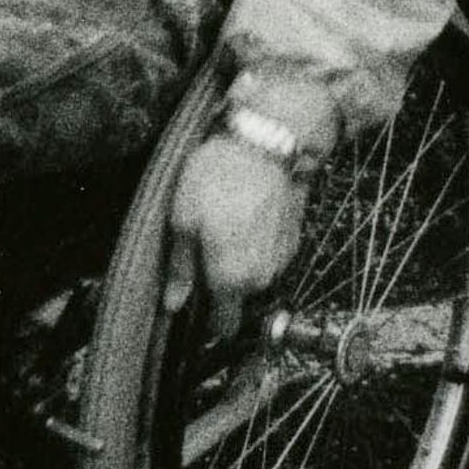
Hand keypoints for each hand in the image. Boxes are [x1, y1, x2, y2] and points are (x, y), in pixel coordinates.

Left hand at [156, 132, 309, 352]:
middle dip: (222, 280)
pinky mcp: (294, 237)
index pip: (224, 324)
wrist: (266, 144)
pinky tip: (245, 214)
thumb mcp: (183, 221)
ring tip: (226, 223)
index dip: (210, 322)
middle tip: (204, 246)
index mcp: (231, 279)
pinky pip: (270, 252)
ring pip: (255, 273)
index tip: (198, 309)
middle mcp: (261, 276)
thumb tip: (174, 302)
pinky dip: (258, 241)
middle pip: (238, 296)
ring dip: (241, 259)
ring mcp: (282, 257)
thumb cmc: (219, 179)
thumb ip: (180, 269)